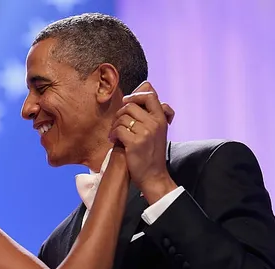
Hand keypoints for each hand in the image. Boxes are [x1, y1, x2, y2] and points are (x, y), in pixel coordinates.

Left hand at [109, 81, 176, 203]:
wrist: (153, 176)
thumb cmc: (152, 153)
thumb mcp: (158, 130)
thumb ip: (151, 112)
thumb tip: (145, 87)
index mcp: (161, 119)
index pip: (149, 95)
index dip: (135, 95)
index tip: (127, 103)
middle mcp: (155, 123)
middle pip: (130, 105)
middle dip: (120, 113)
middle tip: (118, 124)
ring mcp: (145, 133)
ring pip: (122, 117)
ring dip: (115, 125)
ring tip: (115, 134)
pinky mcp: (134, 143)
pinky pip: (118, 129)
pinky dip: (113, 134)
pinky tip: (114, 140)